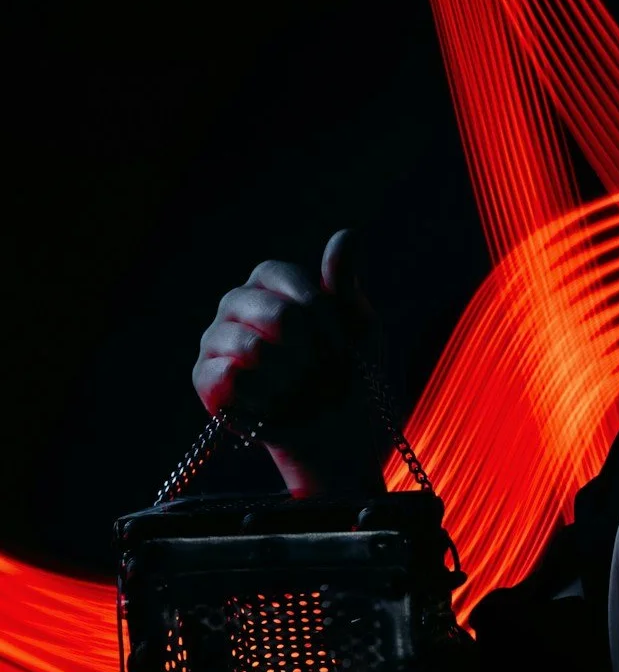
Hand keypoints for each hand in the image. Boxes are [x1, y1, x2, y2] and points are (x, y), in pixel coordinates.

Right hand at [192, 228, 391, 500]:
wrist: (335, 437)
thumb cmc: (348, 377)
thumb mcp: (360, 329)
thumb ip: (347, 285)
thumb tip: (346, 234)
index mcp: (270, 283)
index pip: (280, 275)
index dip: (317, 312)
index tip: (339, 344)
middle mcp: (235, 305)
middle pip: (272, 313)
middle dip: (310, 351)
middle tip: (320, 371)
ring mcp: (214, 341)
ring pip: (250, 348)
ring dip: (290, 378)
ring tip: (298, 389)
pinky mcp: (205, 380)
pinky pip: (229, 378)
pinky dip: (263, 397)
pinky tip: (273, 405)